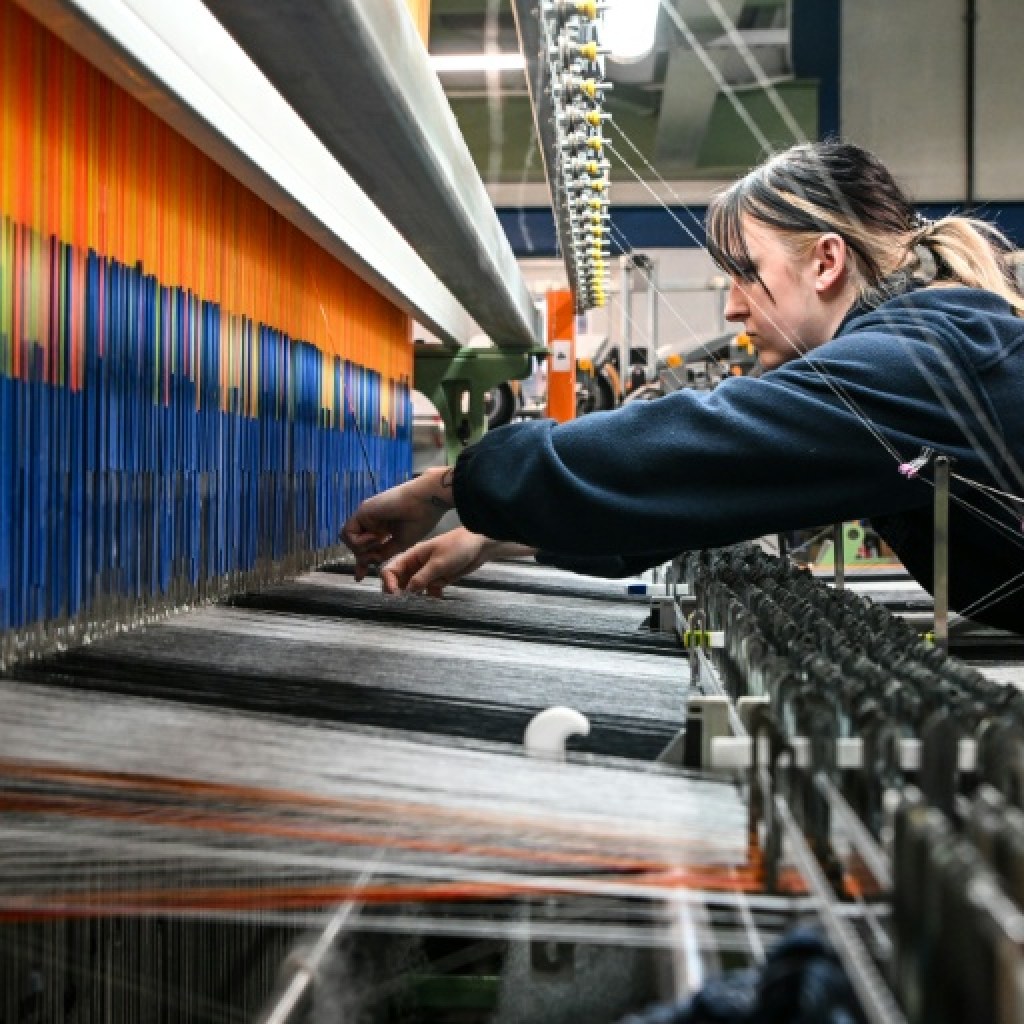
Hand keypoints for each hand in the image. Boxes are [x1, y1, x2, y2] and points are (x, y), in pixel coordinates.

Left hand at [341, 467, 453, 579]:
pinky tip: (376, 538)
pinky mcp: (362, 511)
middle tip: (370, 562)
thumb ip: (383, 553)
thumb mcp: (400, 544)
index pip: (364, 547)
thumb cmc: (420, 521)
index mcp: (381, 528)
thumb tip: (369, 562)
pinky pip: (349, 532)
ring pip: (349, 539)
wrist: (426, 503)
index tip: (360, 577)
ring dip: (361, 548)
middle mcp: (371, 521)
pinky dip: (360, 541)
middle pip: (354, 544)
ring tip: (378, 545)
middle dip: (361, 557)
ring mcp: (366, 516)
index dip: (361, 562)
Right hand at [381, 529, 535, 595]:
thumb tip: (408, 592)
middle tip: (405, 606)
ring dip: (416, 598)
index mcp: (412, 556)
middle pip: (400, 581)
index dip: (389, 583)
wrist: (480, 545)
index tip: (396, 596)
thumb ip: (422, 578)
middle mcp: (416, 565)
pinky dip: (431, 598)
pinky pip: (429, 591)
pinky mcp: (439, 579)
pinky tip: (436, 602)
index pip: (391, 570)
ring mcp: (427, 573)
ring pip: (414, 589)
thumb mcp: (438, 563)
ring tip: (419, 607)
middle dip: (401, 594)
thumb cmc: (457, 547)